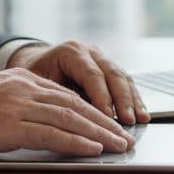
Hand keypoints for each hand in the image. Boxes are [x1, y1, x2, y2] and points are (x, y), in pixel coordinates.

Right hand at [0, 69, 135, 159]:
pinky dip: (75, 142)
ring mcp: (16, 105)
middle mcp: (23, 88)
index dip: (94, 112)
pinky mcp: (7, 125)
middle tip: (125, 138)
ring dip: (98, 134)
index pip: (68, 96)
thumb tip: (45, 128)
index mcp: (21, 80)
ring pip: (69, 118)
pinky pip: (50, 133)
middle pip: (75, 106)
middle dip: (104, 123)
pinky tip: (92, 149)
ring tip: (118, 146)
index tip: (112, 126)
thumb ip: (20, 109)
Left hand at [9, 41, 148, 124]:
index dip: (102, 98)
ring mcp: (102, 59)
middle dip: (123, 100)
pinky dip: (134, 100)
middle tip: (128, 121)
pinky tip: (141, 115)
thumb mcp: (35, 84)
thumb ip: (54, 97)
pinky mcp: (109, 70)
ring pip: (123, 78)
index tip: (106, 118)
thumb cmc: (32, 76)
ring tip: (139, 120)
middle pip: (113, 75)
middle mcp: (90, 52)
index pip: (92, 75)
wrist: (34, 62)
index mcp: (71, 52)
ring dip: (133, 101)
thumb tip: (71, 121)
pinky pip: (126, 84)